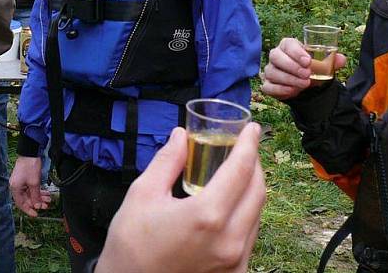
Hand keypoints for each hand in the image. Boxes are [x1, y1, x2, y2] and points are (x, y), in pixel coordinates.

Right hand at [9, 156, 50, 215]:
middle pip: (26, 199)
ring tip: (48, 199)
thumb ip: (35, 196)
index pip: (21, 204)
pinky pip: (32, 188)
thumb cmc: (30, 166)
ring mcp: (21, 183)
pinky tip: (46, 193)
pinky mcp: (25, 179)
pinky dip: (38, 191)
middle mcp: (16, 186)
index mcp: (15, 188)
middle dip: (37, 202)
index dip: (28, 210)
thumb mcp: (34, 183)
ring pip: (30, 194)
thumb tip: (37, 206)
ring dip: (39, 197)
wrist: (30, 152)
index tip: (36, 214)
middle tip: (46, 205)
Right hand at [96, 124, 265, 272]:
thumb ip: (167, 161)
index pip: (240, 170)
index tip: (252, 129)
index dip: (249, 145)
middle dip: (253, 164)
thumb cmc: (130, 246)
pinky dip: (246, 212)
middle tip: (244, 146)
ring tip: (237, 171)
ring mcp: (234, 260)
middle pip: (256, 191)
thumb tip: (181, 136)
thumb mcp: (142, 194)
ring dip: (251, 188)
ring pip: (257, 214)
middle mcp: (228, 239)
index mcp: (206, 216)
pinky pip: (250, 235)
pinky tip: (230, 203)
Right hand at [262, 37, 346, 100]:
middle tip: (307, 74)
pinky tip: (292, 91)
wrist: (305, 84)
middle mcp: (276, 56)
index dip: (296, 52)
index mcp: (288, 46)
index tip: (307, 61)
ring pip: (272, 72)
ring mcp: (270, 70)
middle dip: (291, 66)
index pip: (287, 44)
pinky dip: (280, 89)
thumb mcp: (323, 63)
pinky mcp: (268, 84)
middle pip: (275, 56)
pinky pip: (268, 86)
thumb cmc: (311, 68)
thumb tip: (341, 59)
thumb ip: (332, 60)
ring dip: (289, 79)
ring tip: (305, 84)